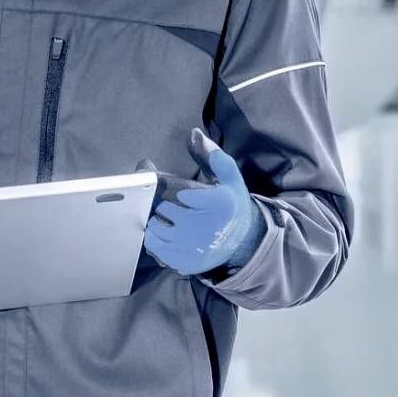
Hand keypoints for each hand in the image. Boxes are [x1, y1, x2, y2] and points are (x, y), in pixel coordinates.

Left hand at [141, 127, 263, 276]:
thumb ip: (213, 155)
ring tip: (170, 220)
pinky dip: (156, 239)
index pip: (181, 193)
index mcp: (218, 205)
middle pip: (164, 209)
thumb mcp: (230, 178)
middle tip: (176, 206)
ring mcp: (192, 247)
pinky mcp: (183, 262)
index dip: (179, 191)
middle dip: (166, 205)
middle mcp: (204, 228)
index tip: (184, 195)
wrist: (243, 241)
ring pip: (155, 228)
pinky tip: (169, 234)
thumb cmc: (231, 205)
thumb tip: (194, 134)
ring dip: (158, 222)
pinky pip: (154, 247)